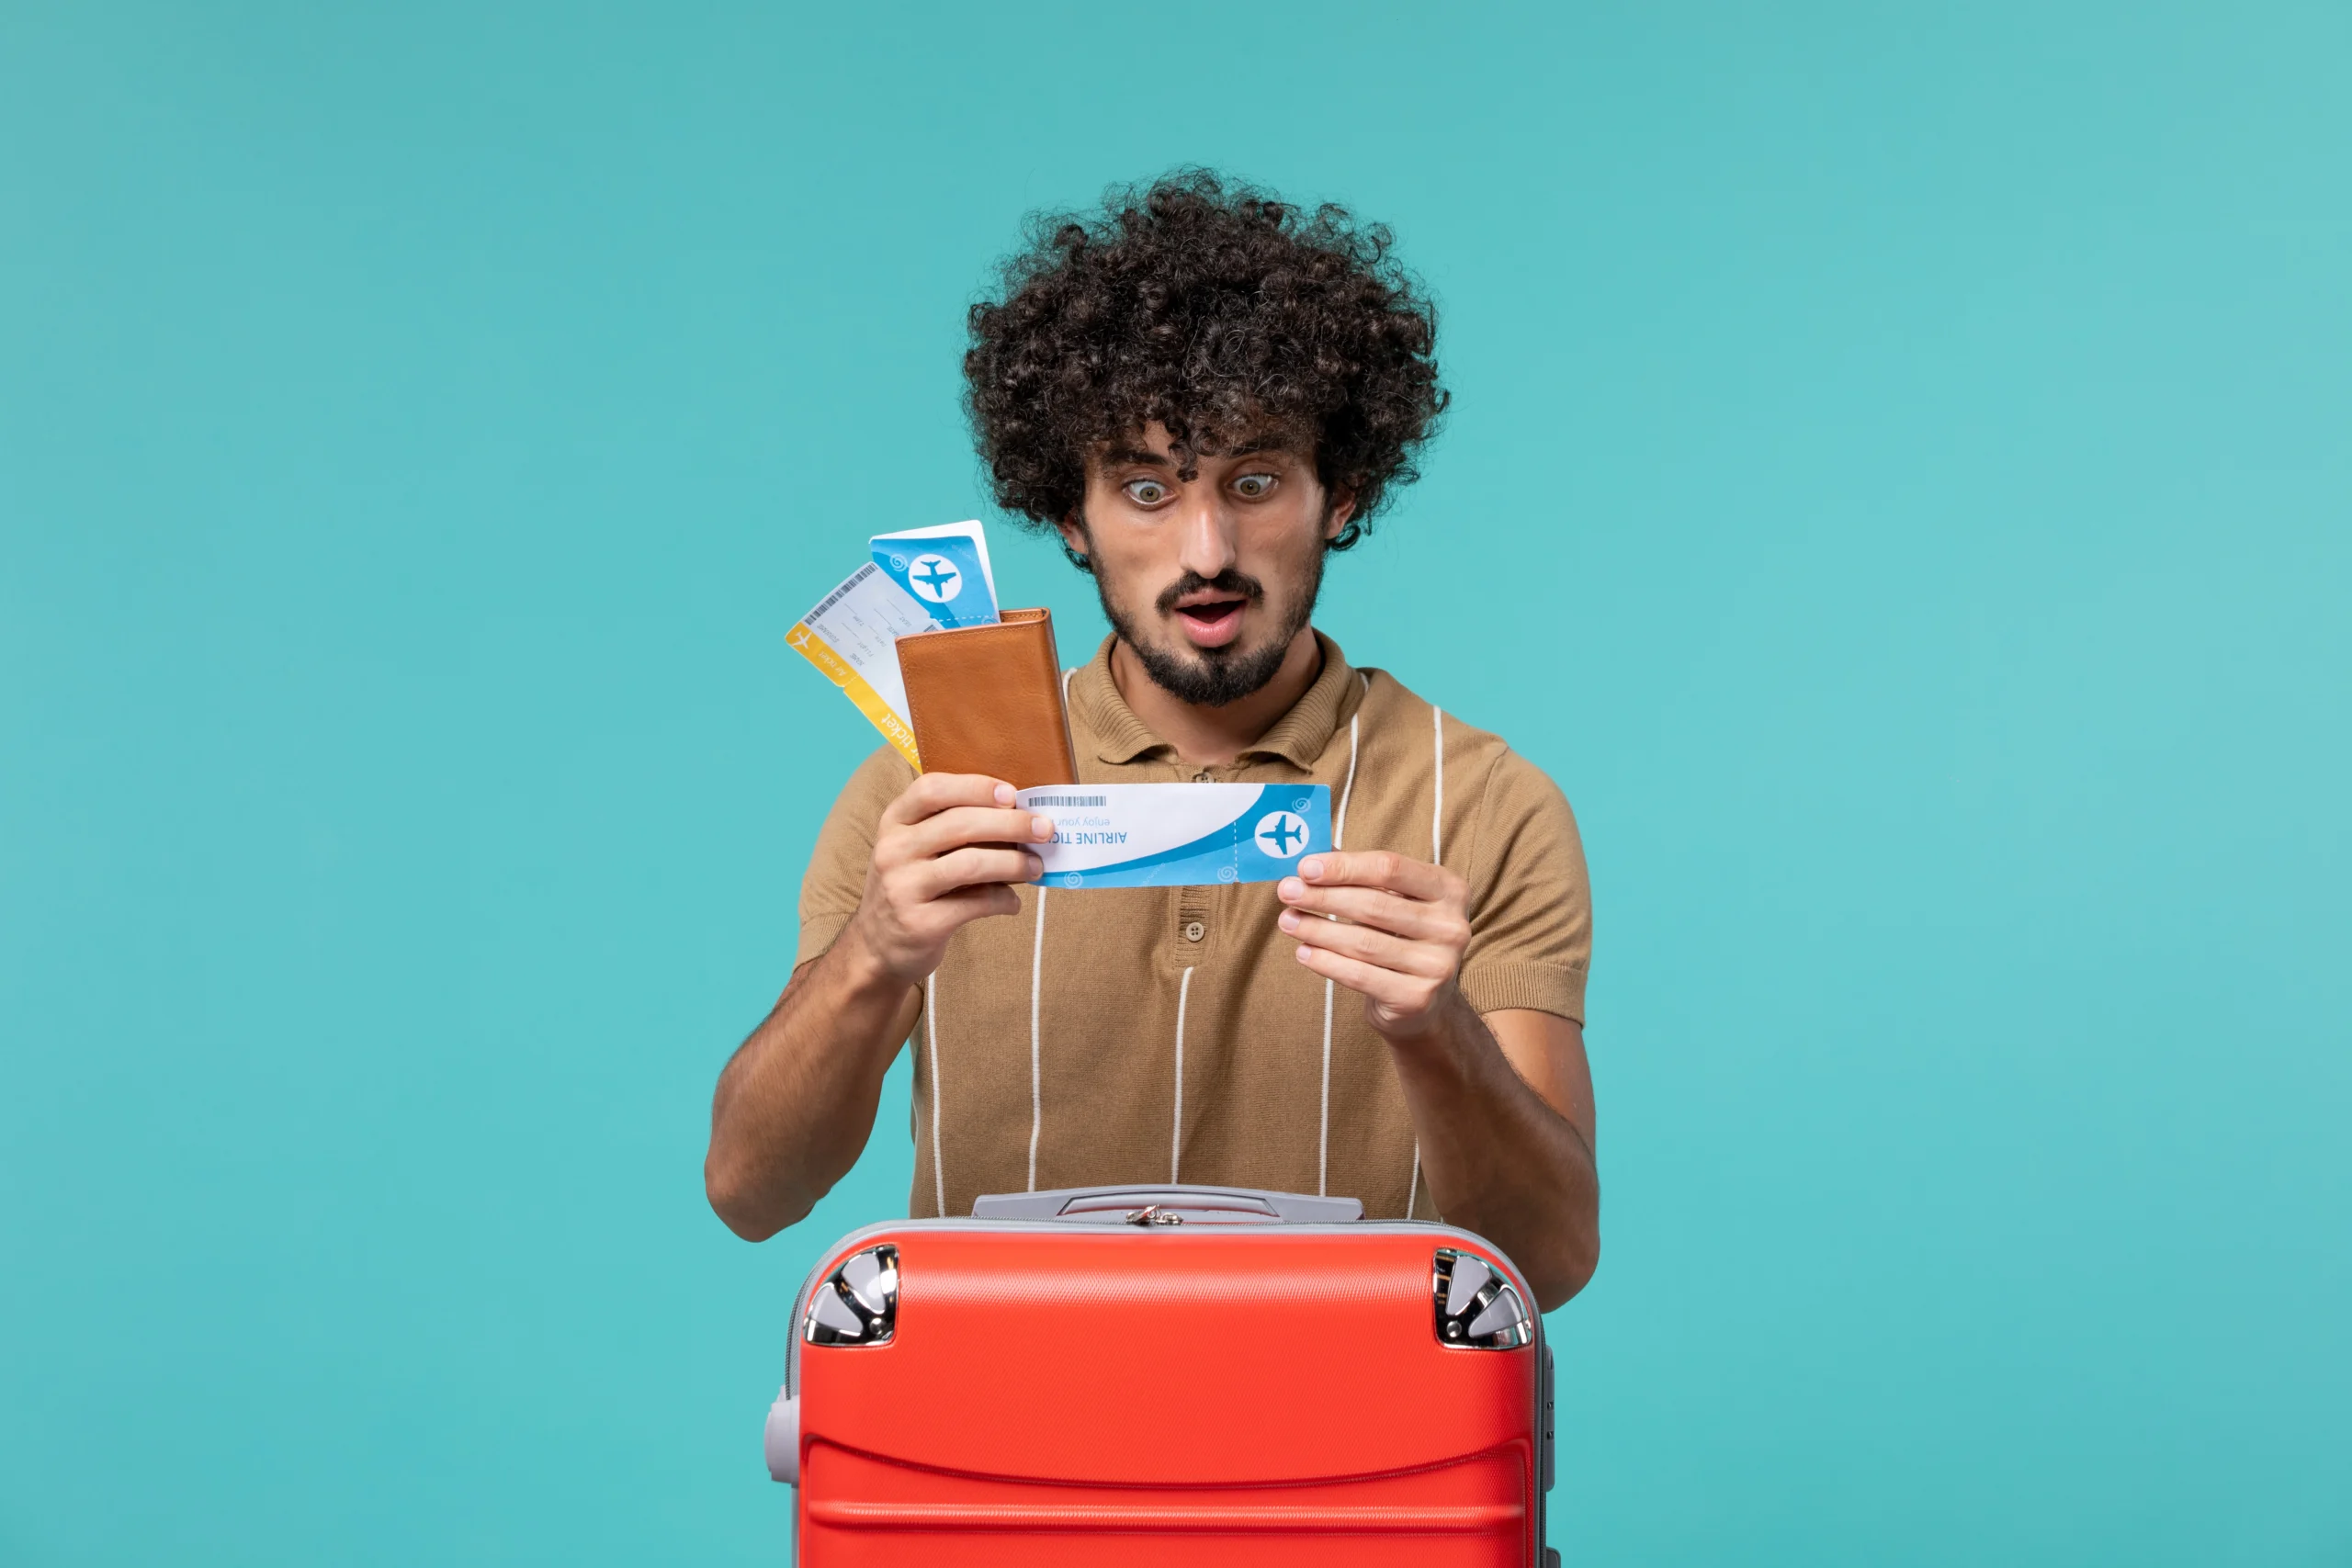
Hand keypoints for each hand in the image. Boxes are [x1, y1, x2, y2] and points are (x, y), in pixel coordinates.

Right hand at [845, 773, 1053, 985]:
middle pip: (960, 824)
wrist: (877, 948)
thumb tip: (1019, 817)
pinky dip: (1003, 900)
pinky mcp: (920, 923)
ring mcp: (903, 887)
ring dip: (1014, 862)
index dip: (975, 787)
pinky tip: (1013, 902)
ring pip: (970, 863)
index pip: (931, 789)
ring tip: (1036, 867)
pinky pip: (974, 903)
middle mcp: (893, 850)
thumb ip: (951, 830)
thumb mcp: (914, 850)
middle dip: (1011, 823)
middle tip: (1044, 829)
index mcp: (894, 823)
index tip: (1011, 794)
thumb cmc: (911, 888)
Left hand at [1277, 850, 1472, 1040]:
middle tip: (1286, 891)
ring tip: (1288, 921)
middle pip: (1374, 904)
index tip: (1305, 866)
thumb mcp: (1392, 899)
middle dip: (1323, 896)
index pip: (1390, 868)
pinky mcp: (1417, 998)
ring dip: (1317, 929)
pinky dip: (1326, 962)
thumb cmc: (1401, 937)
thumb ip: (1357, 875)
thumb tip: (1310, 852)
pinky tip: (1304, 952)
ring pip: (1363, 942)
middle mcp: (1452, 926)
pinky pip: (1360, 976)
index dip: (1344, 866)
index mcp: (1449, 889)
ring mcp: (1438, 965)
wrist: (1424, 1002)